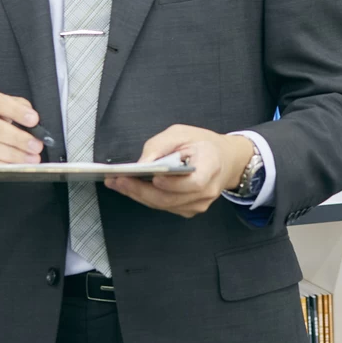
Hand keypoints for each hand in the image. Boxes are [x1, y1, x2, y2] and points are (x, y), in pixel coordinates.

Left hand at [104, 126, 255, 218]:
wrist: (225, 160)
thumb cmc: (203, 144)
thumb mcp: (182, 133)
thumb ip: (161, 145)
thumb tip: (142, 164)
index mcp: (211, 167)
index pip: (194, 183)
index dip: (173, 184)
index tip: (153, 177)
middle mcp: (207, 191)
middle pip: (171, 198)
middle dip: (141, 190)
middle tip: (117, 181)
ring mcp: (199, 204)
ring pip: (164, 205)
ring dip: (138, 195)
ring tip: (116, 183)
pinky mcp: (189, 209)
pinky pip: (165, 206)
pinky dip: (146, 197)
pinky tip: (130, 188)